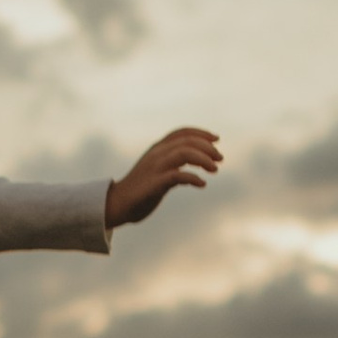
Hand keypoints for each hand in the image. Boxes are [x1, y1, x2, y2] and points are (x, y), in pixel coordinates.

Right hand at [105, 126, 221, 229]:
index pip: (181, 133)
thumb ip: (174, 167)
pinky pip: (178, 175)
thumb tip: (195, 172)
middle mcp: (157, 154)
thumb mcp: (158, 173)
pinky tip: (201, 184)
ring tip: (215, 169)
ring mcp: (155, 167)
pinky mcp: (155, 183)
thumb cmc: (140, 190)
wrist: (117, 204)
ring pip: (184, 153)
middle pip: (187, 141)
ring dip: (203, 159)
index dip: (201, 133)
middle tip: (220, 159)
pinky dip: (193, 177)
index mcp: (157, 149)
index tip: (216, 139)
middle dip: (207, 147)